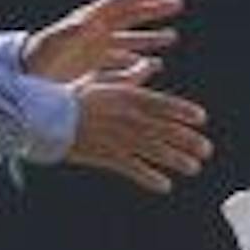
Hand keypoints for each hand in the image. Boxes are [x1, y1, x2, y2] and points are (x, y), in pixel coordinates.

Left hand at [25, 0, 183, 83]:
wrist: (22, 83)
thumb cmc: (36, 61)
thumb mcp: (52, 45)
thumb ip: (70, 32)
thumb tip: (87, 20)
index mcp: (86, 22)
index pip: (117, 3)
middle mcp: (92, 34)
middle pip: (128, 17)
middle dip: (152, 11)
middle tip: (178, 5)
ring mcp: (93, 51)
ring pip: (128, 41)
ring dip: (149, 39)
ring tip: (172, 37)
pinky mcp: (91, 68)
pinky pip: (120, 62)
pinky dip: (137, 63)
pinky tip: (153, 65)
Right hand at [64, 60, 211, 192]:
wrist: (42, 116)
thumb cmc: (71, 96)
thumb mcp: (102, 79)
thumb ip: (130, 75)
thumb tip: (151, 63)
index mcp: (126, 96)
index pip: (163, 103)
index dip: (184, 111)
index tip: (202, 118)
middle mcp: (127, 117)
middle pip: (165, 130)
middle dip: (188, 140)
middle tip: (207, 150)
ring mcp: (117, 138)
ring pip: (154, 151)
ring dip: (176, 160)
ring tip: (194, 168)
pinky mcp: (105, 156)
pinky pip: (132, 169)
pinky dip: (149, 178)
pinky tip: (165, 186)